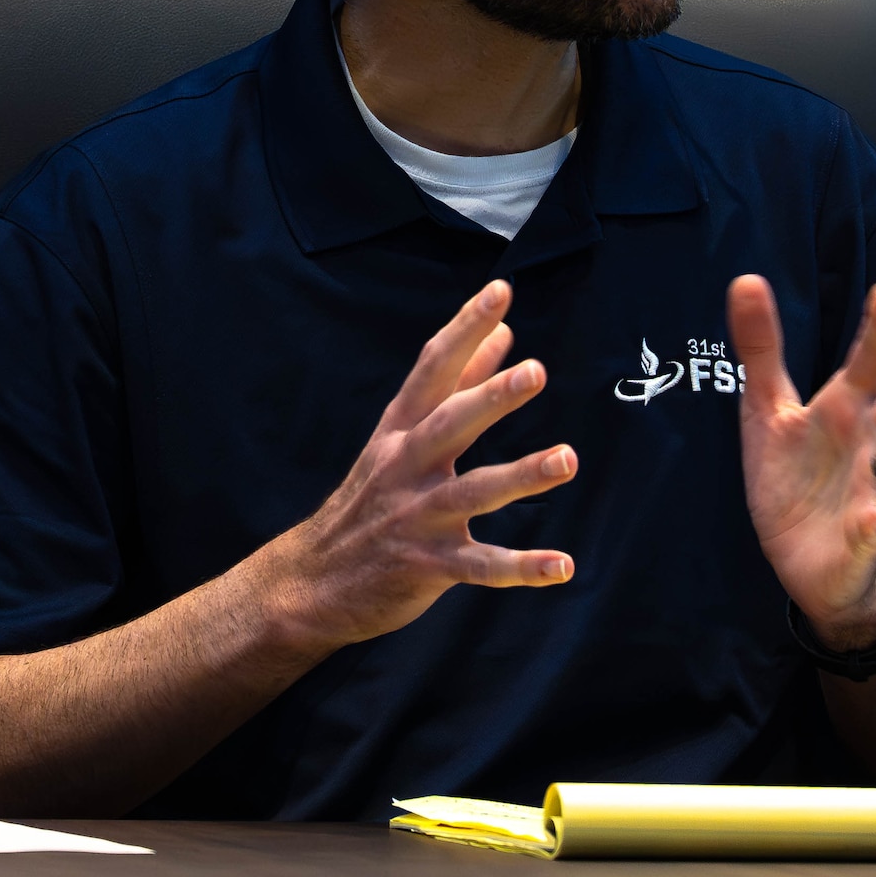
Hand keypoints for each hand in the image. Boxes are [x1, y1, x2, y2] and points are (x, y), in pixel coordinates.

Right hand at [274, 280, 576, 651]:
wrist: (307, 584)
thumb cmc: (368, 500)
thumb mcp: (401, 438)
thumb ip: (458, 385)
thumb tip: (506, 333)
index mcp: (399, 431)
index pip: (432, 369)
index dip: (466, 329)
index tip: (500, 292)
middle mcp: (405, 467)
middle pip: (449, 424)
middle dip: (490, 397)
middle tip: (536, 371)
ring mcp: (415, 518)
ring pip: (472, 493)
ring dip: (520, 475)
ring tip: (567, 459)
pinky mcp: (427, 567)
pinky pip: (480, 566)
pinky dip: (522, 567)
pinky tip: (563, 565)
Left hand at [727, 276, 875, 650]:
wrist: (802, 561)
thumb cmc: (795, 476)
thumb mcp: (769, 408)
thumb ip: (762, 347)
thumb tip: (746, 278)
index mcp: (847, 411)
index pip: (870, 364)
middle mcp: (871, 445)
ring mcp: (875, 492)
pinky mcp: (863, 542)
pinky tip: (874, 518)